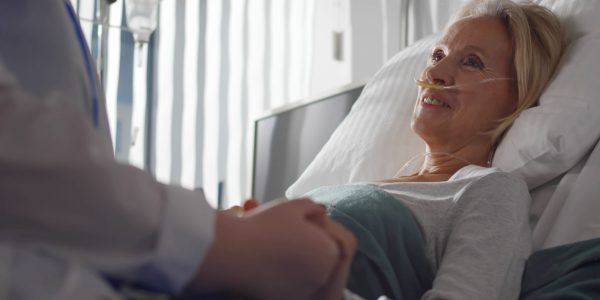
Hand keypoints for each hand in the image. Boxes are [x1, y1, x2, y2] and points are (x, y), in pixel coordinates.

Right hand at [189, 198, 350, 299]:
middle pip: (317, 259)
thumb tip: (321, 211)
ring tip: (271, 249)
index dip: (309, 232)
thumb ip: (313, 207)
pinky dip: (281, 277)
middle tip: (280, 237)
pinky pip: (288, 286)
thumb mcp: (293, 206)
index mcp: (329, 252)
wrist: (234, 252)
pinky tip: (265, 263)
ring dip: (292, 264)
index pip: (327, 242)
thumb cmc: (264, 226)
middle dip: (303, 250)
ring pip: (303, 274)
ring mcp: (304, 291)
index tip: (290, 227)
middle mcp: (321, 276)